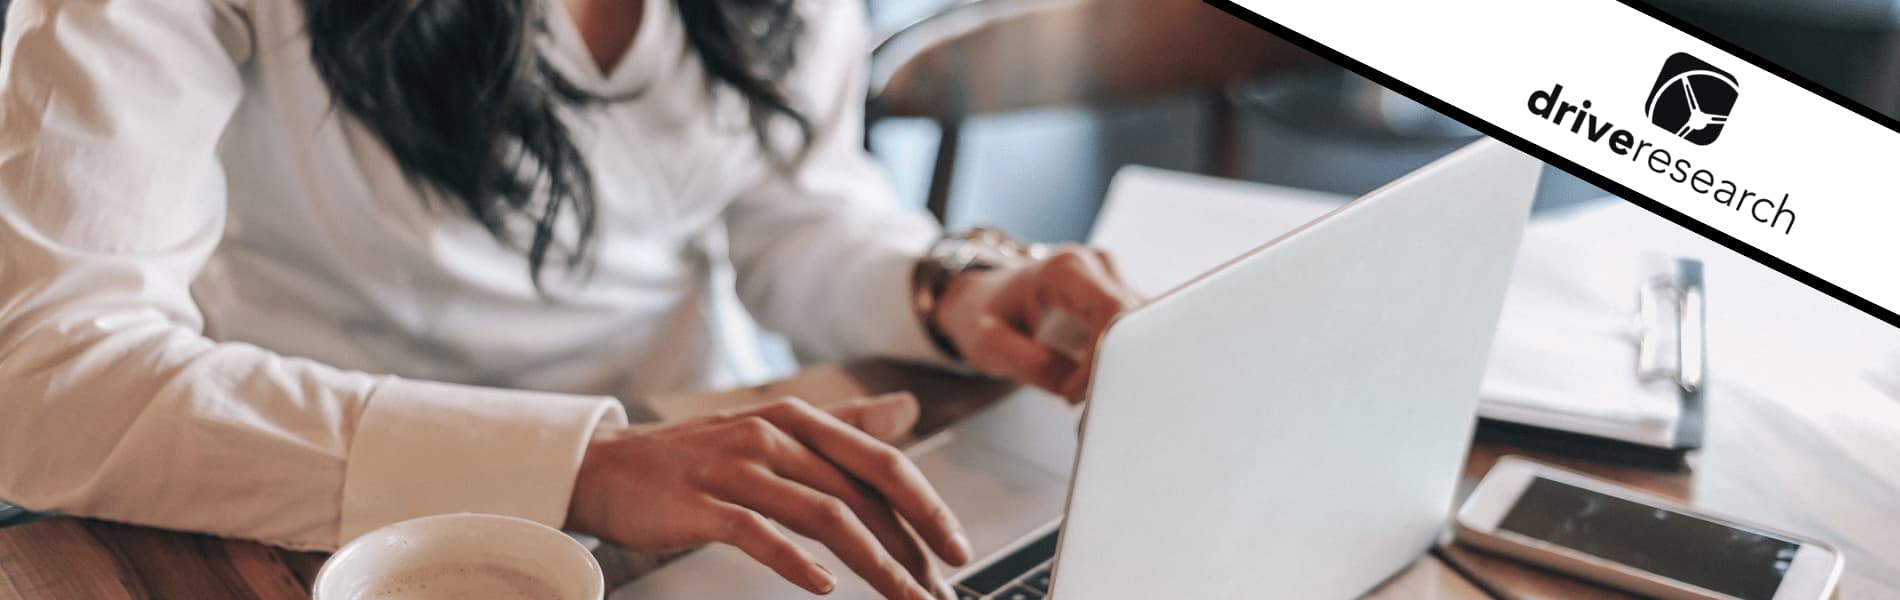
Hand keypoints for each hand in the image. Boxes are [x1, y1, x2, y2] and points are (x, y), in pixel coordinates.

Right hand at [565, 395, 970, 599]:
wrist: (607, 467)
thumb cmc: (697, 457)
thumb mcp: (775, 428)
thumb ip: (844, 424)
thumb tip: (905, 410)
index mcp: (799, 419)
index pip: (881, 462)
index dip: (927, 506)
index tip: (957, 548)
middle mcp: (773, 435)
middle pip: (861, 494)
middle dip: (910, 547)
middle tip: (939, 590)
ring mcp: (736, 467)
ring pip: (823, 515)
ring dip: (873, 563)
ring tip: (902, 596)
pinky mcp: (700, 503)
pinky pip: (759, 533)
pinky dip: (797, 561)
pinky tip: (824, 586)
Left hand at [935, 245, 1140, 401]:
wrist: (986, 299)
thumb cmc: (985, 315)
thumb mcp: (987, 343)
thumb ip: (1027, 363)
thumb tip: (1074, 388)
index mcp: (1066, 269)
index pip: (1110, 309)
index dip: (1102, 355)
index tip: (1073, 394)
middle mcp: (1099, 266)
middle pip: (1136, 321)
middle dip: (1117, 370)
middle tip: (1086, 411)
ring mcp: (1116, 282)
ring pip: (1145, 332)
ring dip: (1123, 372)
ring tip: (1089, 404)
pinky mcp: (1123, 303)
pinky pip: (1139, 337)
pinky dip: (1123, 368)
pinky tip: (1098, 391)